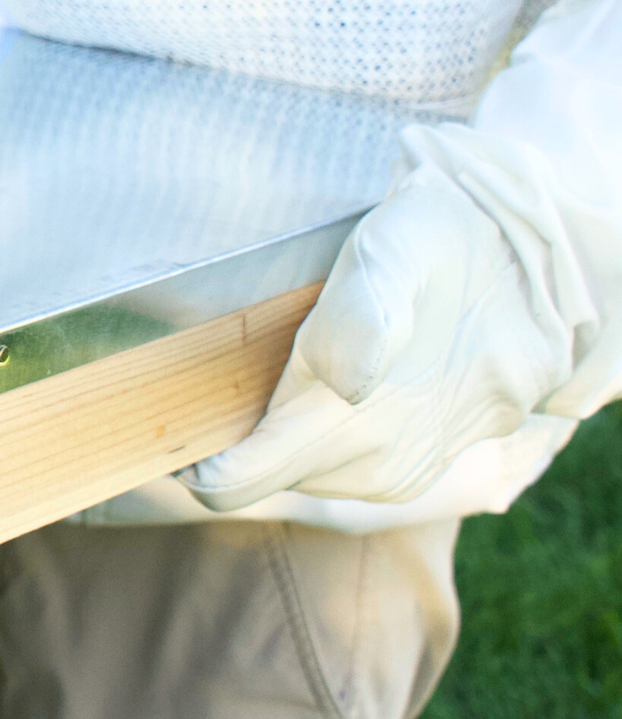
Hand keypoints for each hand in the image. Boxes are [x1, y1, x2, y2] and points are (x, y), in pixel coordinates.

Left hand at [182, 150, 577, 511]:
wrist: (544, 250)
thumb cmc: (444, 238)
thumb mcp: (396, 249)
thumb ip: (365, 315)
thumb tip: (343, 385)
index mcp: (360, 416)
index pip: (243, 480)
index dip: (199, 467)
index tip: (175, 436)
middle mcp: (390, 459)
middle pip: (277, 475)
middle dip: (248, 440)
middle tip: (234, 381)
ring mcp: (421, 466)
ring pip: (320, 474)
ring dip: (295, 437)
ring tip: (296, 378)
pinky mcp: (442, 459)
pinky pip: (364, 467)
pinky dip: (336, 439)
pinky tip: (343, 391)